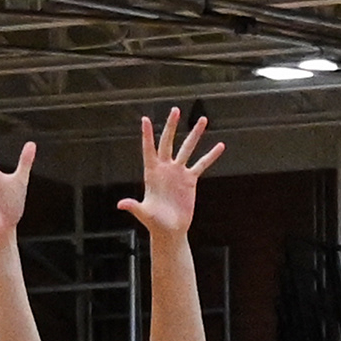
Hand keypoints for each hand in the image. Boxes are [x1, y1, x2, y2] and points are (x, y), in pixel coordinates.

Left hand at [117, 108, 224, 238]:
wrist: (169, 230)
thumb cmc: (155, 222)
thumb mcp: (144, 213)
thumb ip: (134, 206)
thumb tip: (121, 205)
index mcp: (152, 173)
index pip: (149, 149)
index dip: (147, 135)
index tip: (145, 119)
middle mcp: (165, 168)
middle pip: (168, 142)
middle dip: (172, 126)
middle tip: (175, 110)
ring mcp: (178, 172)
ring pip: (187, 148)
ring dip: (195, 134)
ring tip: (203, 119)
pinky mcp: (190, 180)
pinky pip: (202, 164)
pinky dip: (211, 156)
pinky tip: (220, 146)